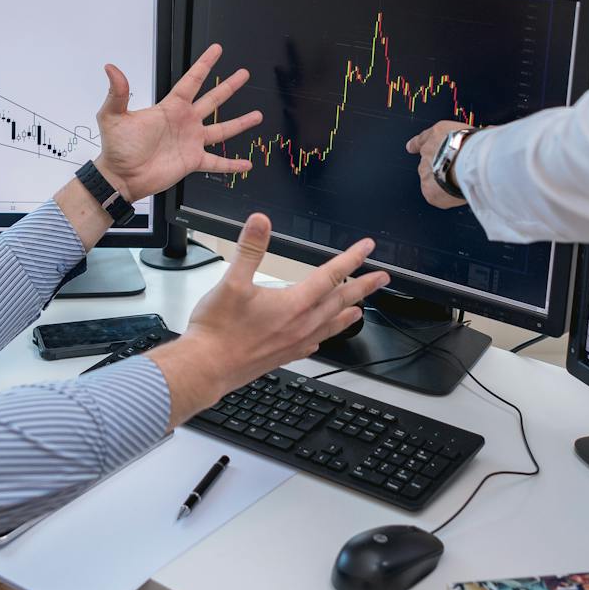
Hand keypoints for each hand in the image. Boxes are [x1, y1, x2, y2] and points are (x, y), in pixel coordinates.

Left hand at [93, 44, 261, 200]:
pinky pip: (217, 162)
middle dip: (229, 86)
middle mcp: (185, 122)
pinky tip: (247, 163)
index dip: (205, 65)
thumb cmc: (117, 147)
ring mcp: (191, 141)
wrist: (121, 176)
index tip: (217, 50)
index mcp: (170, 108)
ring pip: (222, 129)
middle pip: (213, 99)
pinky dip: (232, 164)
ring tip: (257, 115)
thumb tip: (111, 68)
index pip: (191, 81)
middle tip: (244, 74)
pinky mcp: (193, 161)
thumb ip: (118, 93)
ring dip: (240, 123)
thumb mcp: (113, 116)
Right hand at [148, 214, 390, 423]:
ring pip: (331, 325)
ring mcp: (294, 343)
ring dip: (349, 314)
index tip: (367, 248)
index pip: (331, 276)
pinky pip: (314, 343)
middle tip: (382, 279)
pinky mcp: (284, 356)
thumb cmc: (218, 329)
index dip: (351, 259)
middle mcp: (300, 325)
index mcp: (293, 304)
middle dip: (363, 287)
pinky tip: (321, 336)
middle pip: (340, 301)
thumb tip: (260, 221)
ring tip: (362, 310)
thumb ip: (249, 249)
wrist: (206, 367)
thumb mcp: (232, 281)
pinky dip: (325, 335)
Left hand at [406, 120, 472, 208]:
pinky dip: (444, 196)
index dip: (417, 144)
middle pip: (428, 162)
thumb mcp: (476, 132)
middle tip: (455, 172)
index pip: (423, 138)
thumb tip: (491, 132)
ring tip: (460, 182)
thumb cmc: (478, 145)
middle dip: (438, 168)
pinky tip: (456, 193)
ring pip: (431, 179)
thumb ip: (480, 135)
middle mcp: (428, 150)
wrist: (470, 162)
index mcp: (439, 133)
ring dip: (442, 182)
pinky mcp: (428, 189)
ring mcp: (425, 170)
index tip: (410, 147)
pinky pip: (435, 194)